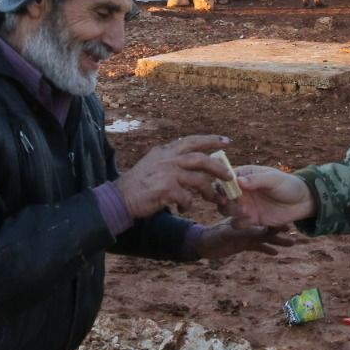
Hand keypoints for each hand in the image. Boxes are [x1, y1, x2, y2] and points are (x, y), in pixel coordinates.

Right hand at [113, 135, 233, 218]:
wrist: (119, 198)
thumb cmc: (138, 184)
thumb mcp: (153, 163)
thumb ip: (171, 160)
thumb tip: (192, 163)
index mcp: (165, 150)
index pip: (192, 140)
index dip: (211, 140)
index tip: (226, 141)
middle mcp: (167, 158)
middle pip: (201, 159)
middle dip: (219, 168)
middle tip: (230, 176)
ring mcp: (167, 173)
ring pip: (199, 180)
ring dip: (210, 192)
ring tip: (216, 199)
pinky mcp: (166, 189)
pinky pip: (187, 198)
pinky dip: (188, 205)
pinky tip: (184, 209)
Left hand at [197, 218, 296, 258]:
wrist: (203, 245)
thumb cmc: (213, 236)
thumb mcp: (228, 234)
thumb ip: (245, 232)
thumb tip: (260, 232)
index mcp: (245, 218)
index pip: (264, 219)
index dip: (276, 222)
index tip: (288, 225)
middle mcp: (248, 224)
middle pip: (268, 227)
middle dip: (281, 230)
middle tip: (296, 234)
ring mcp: (247, 234)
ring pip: (266, 237)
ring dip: (278, 240)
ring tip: (293, 243)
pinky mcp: (244, 244)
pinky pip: (258, 246)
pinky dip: (266, 249)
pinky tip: (276, 253)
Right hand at [224, 165, 314, 226]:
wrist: (301, 203)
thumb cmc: (288, 185)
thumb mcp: (274, 180)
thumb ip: (256, 180)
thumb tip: (238, 181)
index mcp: (244, 175)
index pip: (225, 179)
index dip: (220, 185)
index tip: (224, 192)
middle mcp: (241, 190)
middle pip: (221, 195)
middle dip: (224, 201)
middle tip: (235, 204)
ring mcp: (244, 205)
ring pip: (226, 209)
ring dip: (231, 212)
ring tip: (245, 213)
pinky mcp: (250, 219)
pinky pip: (237, 223)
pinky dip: (239, 223)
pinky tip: (251, 221)